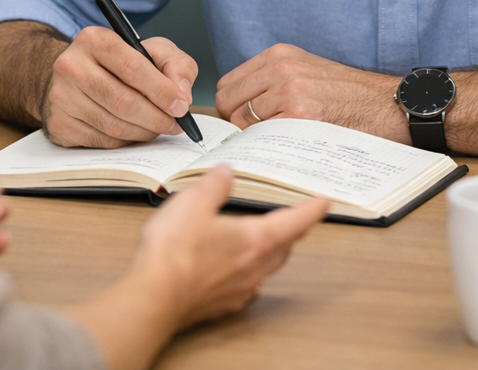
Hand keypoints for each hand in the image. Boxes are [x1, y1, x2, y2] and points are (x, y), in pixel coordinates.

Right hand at [42, 25, 197, 147]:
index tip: (181, 106)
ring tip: (158, 128)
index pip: (132, 67)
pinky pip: (102, 141)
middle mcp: (71, 66)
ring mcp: (61, 97)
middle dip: (156, 117)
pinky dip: (126, 141)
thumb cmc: (119, 63)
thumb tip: (182, 95)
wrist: (75, 76)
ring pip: (113, 125)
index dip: (161, 90)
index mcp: (94, 39)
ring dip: (144, 132)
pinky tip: (135, 132)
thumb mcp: (152, 51)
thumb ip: (175, 65)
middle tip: (175, 124)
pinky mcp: (59, 124)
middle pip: (123, 101)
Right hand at [135, 165, 328, 326]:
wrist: (153, 298)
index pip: (294, 222)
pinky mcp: (221, 304)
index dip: (311, 210)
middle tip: (295, 220)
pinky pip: (245, 286)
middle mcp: (254, 267)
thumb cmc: (174, 253)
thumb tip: (225, 173)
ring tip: (265, 241)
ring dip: (270, 253)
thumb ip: (214, 185)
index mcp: (255, 239)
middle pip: (284, 248)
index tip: (324, 202)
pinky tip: (232, 268)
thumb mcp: (193, 202)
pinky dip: (247, 272)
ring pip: (266, 269)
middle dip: (291, 232)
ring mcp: (239, 289)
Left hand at [215, 43, 408, 141]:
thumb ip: (271, 80)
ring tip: (281, 138)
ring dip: (255, 136)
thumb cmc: (347, 94)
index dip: (231, 107)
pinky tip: (291, 143)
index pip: (227, 84)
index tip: (243, 121)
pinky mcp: (300, 114)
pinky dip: (271, 144)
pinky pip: (264, 135)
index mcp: (279, 54)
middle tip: (259, 135)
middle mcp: (280, 67)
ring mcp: (289, 90)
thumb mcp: (306, 70)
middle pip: (227, 103)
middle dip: (236, 123)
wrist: (385, 104)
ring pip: (242, 122)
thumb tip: (236, 106)